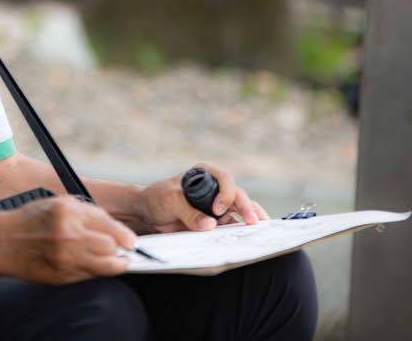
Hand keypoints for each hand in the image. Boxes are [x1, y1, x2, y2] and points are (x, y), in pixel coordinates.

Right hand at [0, 196, 135, 283]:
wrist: (2, 241)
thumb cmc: (31, 220)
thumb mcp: (60, 204)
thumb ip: (88, 215)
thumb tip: (115, 230)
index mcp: (70, 213)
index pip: (110, 227)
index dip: (125, 237)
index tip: (131, 242)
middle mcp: (69, 235)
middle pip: (111, 248)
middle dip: (119, 250)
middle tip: (122, 250)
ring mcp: (66, 258)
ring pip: (105, 266)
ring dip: (112, 263)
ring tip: (112, 260)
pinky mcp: (61, 275)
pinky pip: (89, 276)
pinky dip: (94, 271)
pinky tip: (88, 264)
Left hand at [137, 162, 269, 232]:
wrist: (148, 213)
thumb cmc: (157, 199)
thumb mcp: (169, 202)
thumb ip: (188, 212)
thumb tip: (210, 224)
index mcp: (204, 174)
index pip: (224, 179)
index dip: (225, 193)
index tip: (218, 210)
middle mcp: (215, 187)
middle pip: (237, 195)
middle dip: (247, 207)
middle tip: (253, 222)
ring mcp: (218, 204)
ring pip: (240, 210)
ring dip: (251, 219)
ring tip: (263, 230)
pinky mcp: (218, 219)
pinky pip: (233, 224)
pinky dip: (242, 230)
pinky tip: (251, 238)